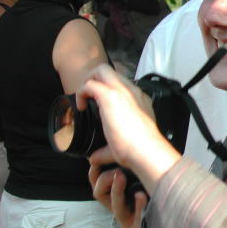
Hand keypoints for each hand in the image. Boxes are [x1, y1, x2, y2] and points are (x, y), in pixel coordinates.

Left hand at [79, 64, 179, 193]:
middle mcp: (133, 91)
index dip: (109, 91)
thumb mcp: (124, 145)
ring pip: (102, 69)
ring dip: (89, 81)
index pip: (123, 85)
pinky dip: (81, 93)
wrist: (145, 149)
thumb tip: (95, 158)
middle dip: (97, 80)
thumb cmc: (139, 149)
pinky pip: (90, 84)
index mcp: (140, 100)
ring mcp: (123, 91)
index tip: (101, 107)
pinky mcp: (110, 95)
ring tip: (85, 99)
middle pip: (112, 72)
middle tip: (90, 98)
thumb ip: (107, 150)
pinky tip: (81, 107)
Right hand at [89, 164, 167, 227]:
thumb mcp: (143, 199)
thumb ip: (133, 183)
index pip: (99, 187)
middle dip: (105, 180)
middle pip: (101, 196)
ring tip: (120, 176)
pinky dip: (139, 207)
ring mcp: (131, 224)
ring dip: (117, 190)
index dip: (95, 175)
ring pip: (117, 208)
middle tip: (115, 170)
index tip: (96, 161)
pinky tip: (141, 196)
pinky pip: (139, 219)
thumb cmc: (155, 219)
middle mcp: (122, 214)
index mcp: (120, 204)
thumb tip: (128, 162)